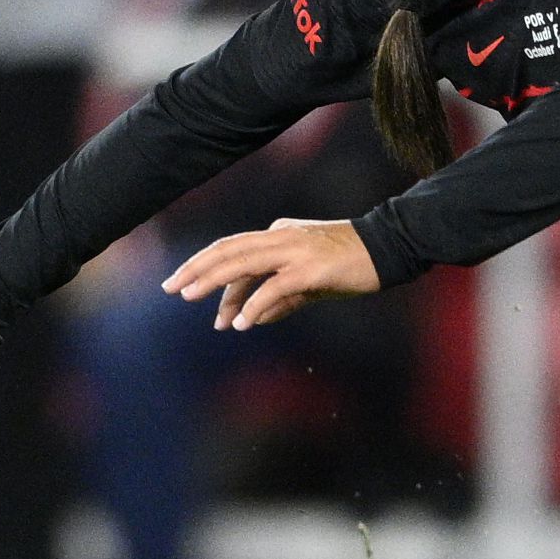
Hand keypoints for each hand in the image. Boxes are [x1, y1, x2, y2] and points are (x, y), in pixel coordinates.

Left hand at [161, 218, 379, 329]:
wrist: (389, 249)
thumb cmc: (351, 265)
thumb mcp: (310, 281)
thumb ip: (280, 297)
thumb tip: (253, 318)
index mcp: (277, 235)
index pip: (232, 250)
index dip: (206, 270)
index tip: (186, 290)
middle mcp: (280, 237)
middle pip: (227, 250)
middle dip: (196, 269)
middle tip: (171, 288)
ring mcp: (294, 250)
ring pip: (242, 262)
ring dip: (214, 282)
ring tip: (191, 298)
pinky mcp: (310, 268)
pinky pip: (274, 286)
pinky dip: (255, 304)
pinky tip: (242, 323)